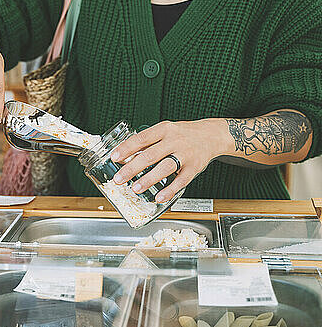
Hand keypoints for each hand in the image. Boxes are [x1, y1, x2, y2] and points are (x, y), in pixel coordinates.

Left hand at [110, 119, 229, 202]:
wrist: (211, 135)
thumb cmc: (182, 134)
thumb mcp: (165, 131)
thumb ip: (147, 142)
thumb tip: (125, 157)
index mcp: (164, 130)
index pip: (142, 138)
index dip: (127, 148)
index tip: (114, 157)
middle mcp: (174, 141)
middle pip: (151, 155)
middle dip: (132, 168)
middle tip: (119, 179)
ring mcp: (185, 154)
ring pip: (165, 167)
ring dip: (149, 179)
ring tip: (136, 188)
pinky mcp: (194, 167)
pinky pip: (181, 181)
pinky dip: (170, 190)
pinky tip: (159, 197)